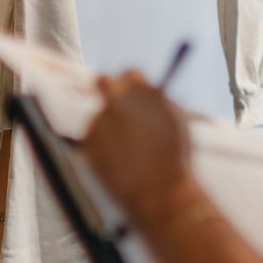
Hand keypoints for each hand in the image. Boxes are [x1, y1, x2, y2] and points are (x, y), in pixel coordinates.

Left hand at [80, 73, 195, 222]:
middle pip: (102, 83)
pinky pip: (92, 138)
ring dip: (107, 128)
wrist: (158, 190)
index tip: (128, 93)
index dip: (129, 85)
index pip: (129, 73)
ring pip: (99, 117)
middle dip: (106, 91)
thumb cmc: (174, 159)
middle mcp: (118, 100)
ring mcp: (100, 119)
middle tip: (112, 108)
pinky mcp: (87, 139)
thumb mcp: (175, 121)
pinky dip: (100, 147)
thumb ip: (159, 101)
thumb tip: (149, 90)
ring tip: (129, 154)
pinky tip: (117, 162)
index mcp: (143, 92)